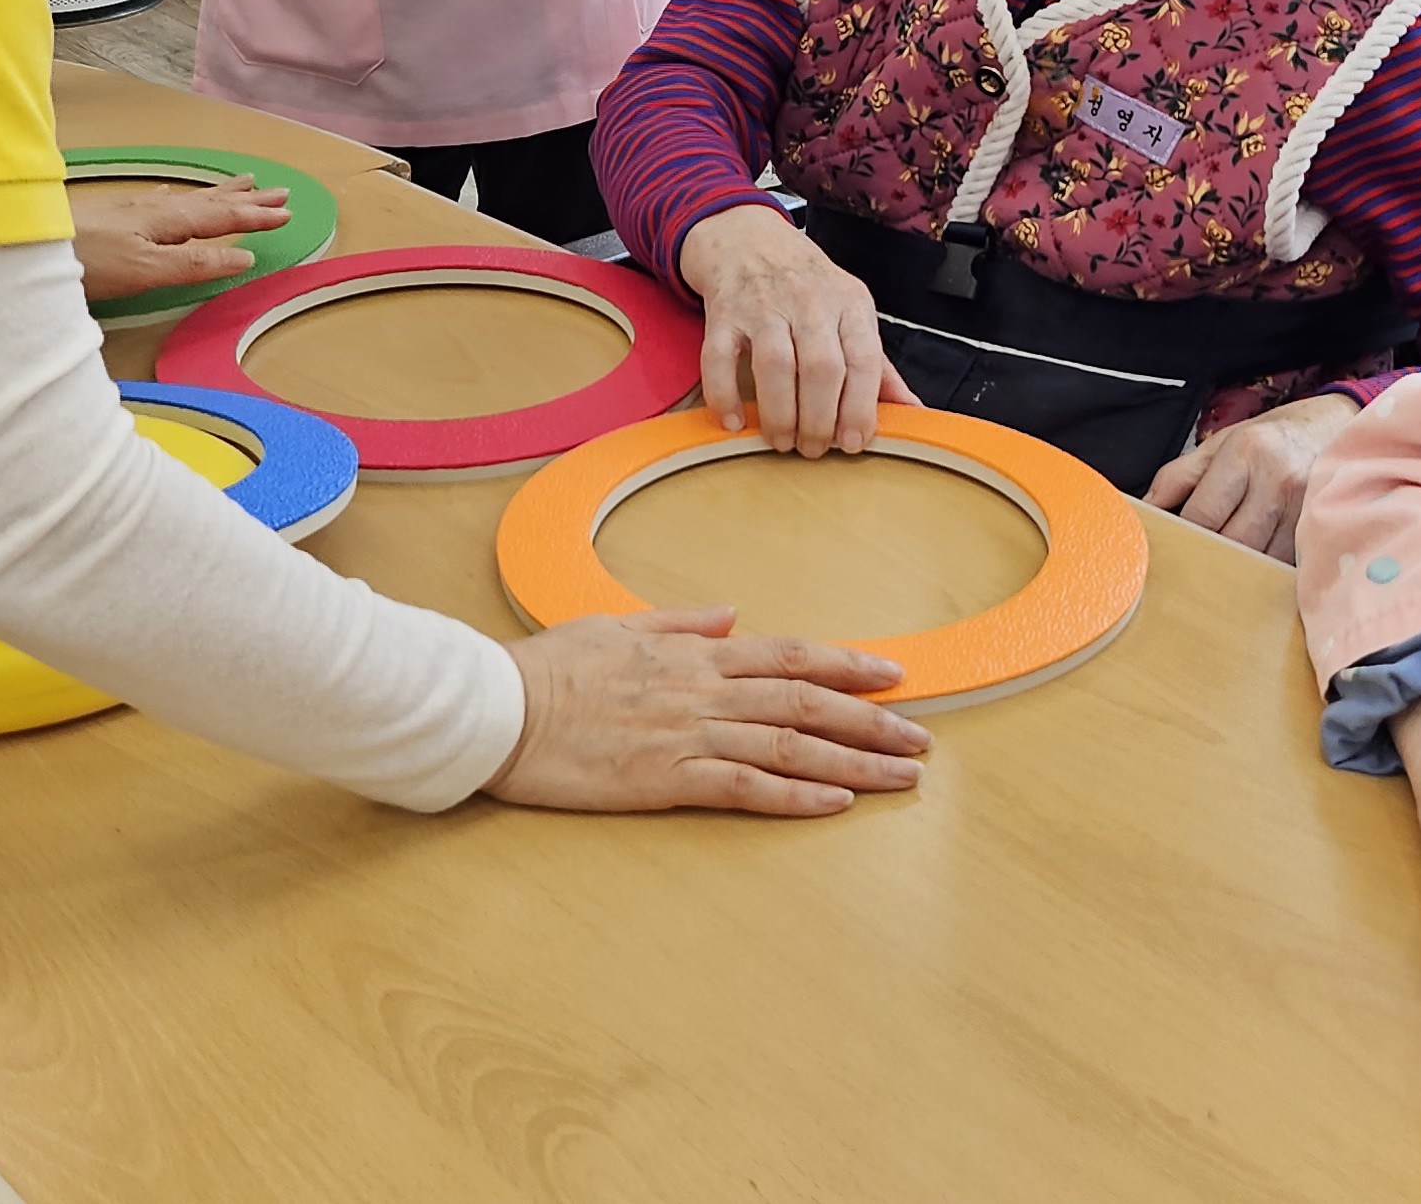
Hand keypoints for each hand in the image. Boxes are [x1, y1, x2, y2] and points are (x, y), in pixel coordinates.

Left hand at [68, 182, 288, 305]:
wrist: (24, 244)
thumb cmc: (84, 263)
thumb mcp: (146, 270)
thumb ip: (194, 263)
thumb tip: (244, 256)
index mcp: (166, 223)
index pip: (221, 218)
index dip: (255, 217)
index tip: (288, 213)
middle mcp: (152, 210)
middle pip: (209, 202)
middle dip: (245, 199)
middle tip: (279, 191)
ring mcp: (130, 211)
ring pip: (186, 199)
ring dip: (217, 194)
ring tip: (240, 183)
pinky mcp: (109, 217)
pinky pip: (158, 202)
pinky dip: (176, 198)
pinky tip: (169, 195)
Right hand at [486, 605, 930, 814]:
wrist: (498, 708)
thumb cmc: (547, 668)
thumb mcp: (616, 625)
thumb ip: (680, 621)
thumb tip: (730, 614)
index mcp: (693, 653)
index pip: (789, 654)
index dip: (848, 664)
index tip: (894, 676)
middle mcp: (703, 689)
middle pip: (807, 701)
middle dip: (872, 720)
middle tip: (922, 739)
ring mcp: (688, 734)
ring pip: (790, 745)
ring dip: (854, 761)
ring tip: (903, 776)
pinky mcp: (667, 779)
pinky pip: (746, 787)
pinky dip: (796, 795)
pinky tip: (837, 805)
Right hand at [675, 205, 919, 454]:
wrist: (748, 239)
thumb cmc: (806, 286)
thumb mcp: (851, 312)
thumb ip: (877, 365)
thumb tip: (913, 412)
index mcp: (849, 302)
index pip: (863, 359)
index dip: (860, 407)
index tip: (853, 442)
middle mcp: (809, 301)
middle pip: (821, 368)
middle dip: (819, 420)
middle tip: (814, 449)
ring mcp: (763, 305)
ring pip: (776, 365)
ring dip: (780, 414)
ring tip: (782, 442)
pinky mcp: (723, 313)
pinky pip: (720, 359)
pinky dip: (725, 396)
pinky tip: (735, 422)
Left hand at [1144, 393, 1355, 559]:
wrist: (1336, 428)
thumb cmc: (1271, 438)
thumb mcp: (1221, 443)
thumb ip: (1179, 476)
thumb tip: (1146, 510)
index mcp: (1247, 452)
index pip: (1204, 513)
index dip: (1184, 536)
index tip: (1172, 545)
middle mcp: (1278, 479)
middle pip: (1232, 542)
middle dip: (1209, 556)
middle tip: (1194, 562)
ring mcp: (1305, 506)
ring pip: (1259, 560)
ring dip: (1238, 568)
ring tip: (1223, 565)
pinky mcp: (1322, 528)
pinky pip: (1285, 563)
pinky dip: (1265, 568)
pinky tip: (1255, 564)